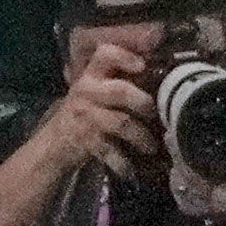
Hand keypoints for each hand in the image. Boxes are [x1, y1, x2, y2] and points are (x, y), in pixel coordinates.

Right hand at [52, 41, 166, 188]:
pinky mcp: (86, 140)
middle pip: (120, 91)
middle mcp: (87, 91)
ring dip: (142, 137)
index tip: (142, 65)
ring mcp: (86, 116)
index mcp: (93, 75)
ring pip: (121, 122)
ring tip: (151, 146)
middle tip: (156, 114)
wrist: (57, 142)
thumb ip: (125, 80)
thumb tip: (168, 76)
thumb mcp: (100, 91)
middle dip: (143, 103)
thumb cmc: (89, 113)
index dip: (124, 57)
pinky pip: (111, 151)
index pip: (105, 54)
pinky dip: (123, 163)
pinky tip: (130, 170)